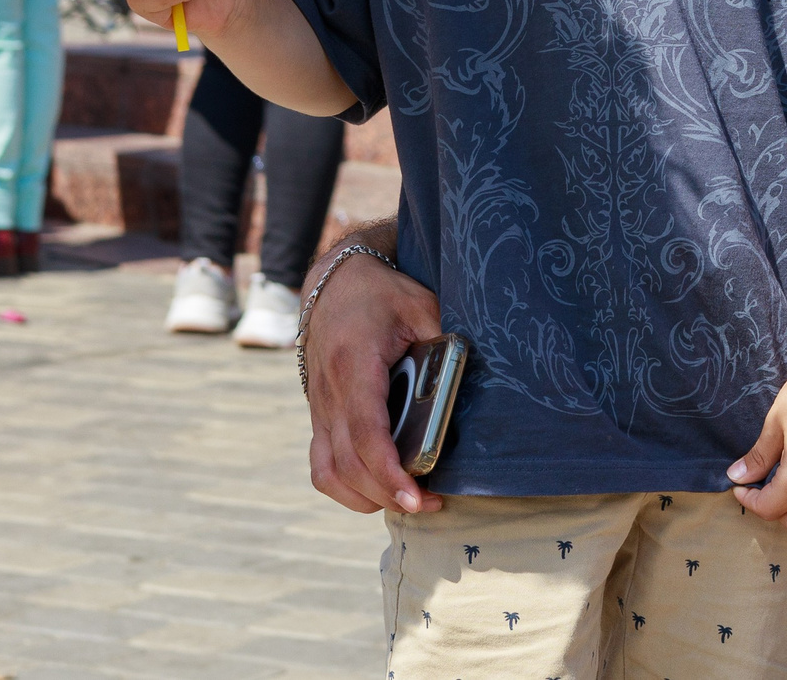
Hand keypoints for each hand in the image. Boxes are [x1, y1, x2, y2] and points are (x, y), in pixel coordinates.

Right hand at [303, 247, 446, 514]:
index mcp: (354, 365)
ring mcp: (319, 408)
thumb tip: (468, 381)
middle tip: (429, 504)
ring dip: (365, 497)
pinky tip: (377, 490)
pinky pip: (321, 465)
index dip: (390, 473)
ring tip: (407, 500)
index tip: (417, 497)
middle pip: (348, 465)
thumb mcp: (419, 305)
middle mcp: (329, 393)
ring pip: (329, 473)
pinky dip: (345, 487)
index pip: (367, 433)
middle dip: (388, 494)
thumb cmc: (381, 294)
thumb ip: (442, 341)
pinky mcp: (319, 416)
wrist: (334, 283)